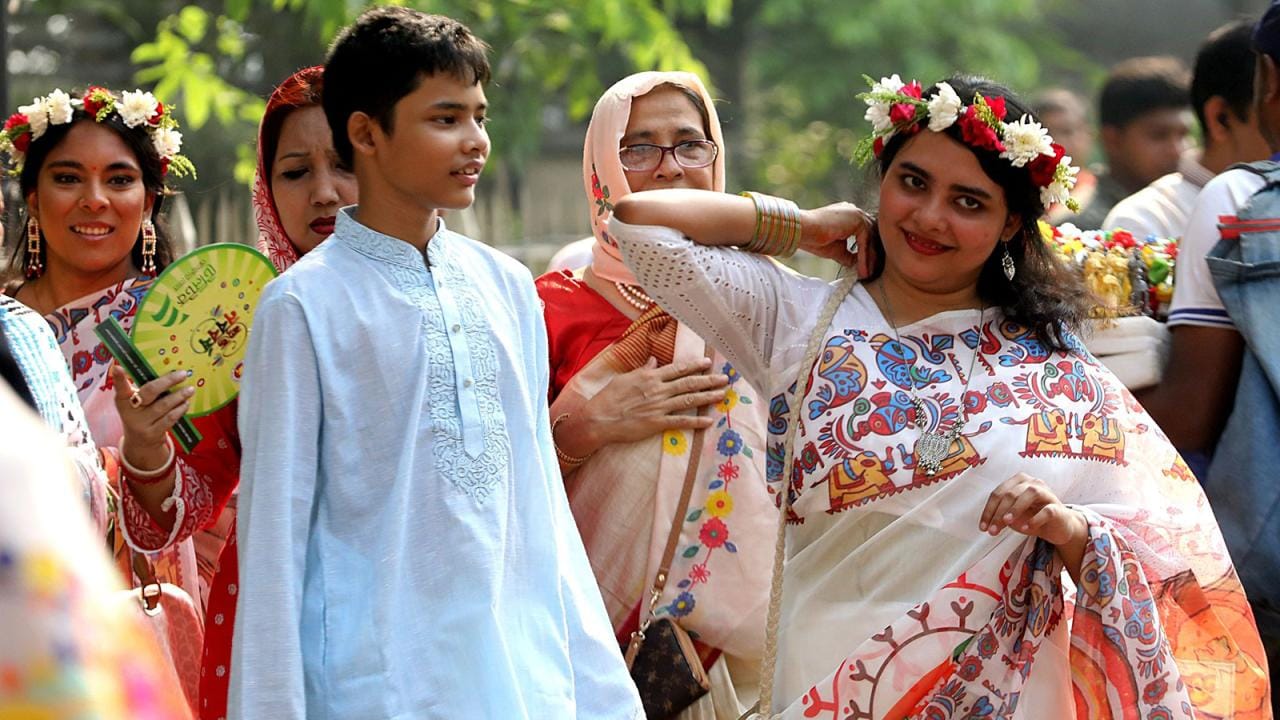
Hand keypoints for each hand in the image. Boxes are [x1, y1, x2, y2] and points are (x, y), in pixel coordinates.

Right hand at [112, 365, 193, 470]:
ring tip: (189, 390)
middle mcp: (130, 411)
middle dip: (167, 381)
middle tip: (183, 374)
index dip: (119, 379)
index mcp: (123, 400)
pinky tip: (185, 404)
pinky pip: (169, 418)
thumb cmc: (141, 415)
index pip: (121, 388)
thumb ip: (147, 389)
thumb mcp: (137, 403)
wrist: (139, 443)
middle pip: (149, 392)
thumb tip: (170, 373)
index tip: (118, 368)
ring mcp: (141, 424)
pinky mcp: (152, 433)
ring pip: (162, 406)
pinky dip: (179, 409)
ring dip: (179, 396)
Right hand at [580, 356, 727, 446]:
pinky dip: (696, 421)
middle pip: (689, 383)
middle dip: (709, 380)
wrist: (598, 419)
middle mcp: (658, 390)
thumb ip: (643, 370)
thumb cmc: (609, 397)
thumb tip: (654, 361)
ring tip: (722, 394)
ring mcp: (659, 407)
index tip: (708, 363)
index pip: (677, 368)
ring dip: (708, 397)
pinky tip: (709, 421)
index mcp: (650, 376)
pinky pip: (681, 422)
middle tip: (725, 378)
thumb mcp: (625, 378)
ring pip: (689, 400)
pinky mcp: (657, 423)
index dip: (695, 365)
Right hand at [799, 202, 873, 269]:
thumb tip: (856, 265)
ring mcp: (857, 214)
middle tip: (869, 274)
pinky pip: (865, 241)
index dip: (865, 252)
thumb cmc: (813, 238)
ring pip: (869, 240)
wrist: (802, 230)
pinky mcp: (857, 219)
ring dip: (868, 259)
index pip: (864, 235)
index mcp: (848, 216)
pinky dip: (863, 257)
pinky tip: (861, 270)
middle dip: (870, 256)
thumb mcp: (835, 250)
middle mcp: (854, 213)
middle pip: (870, 236)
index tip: (865, 268)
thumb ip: (848, 255)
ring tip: (865, 275)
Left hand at [978, 472, 1086, 546]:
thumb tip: (988, 523)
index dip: (988, 510)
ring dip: (1016, 508)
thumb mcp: (1013, 516)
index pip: (998, 493)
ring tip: (1007, 523)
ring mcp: (1047, 493)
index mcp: (1018, 482)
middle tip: (992, 531)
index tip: (983, 527)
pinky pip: (1047, 511)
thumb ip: (1000, 515)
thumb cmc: (1032, 517)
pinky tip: (1026, 528)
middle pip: (1011, 494)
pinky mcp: (1058, 508)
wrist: (1058, 527)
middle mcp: (1032, 483)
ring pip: (1030, 494)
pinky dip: (1035, 519)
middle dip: (998, 513)